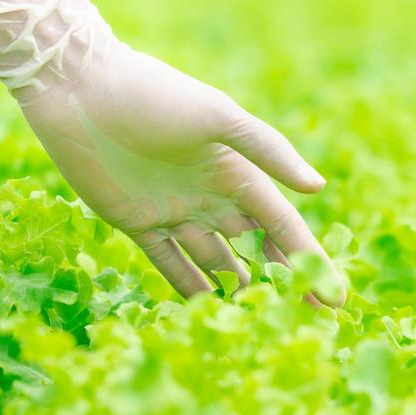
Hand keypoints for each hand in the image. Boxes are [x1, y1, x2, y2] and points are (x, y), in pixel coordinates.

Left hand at [0, 0, 341, 303]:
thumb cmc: (155, 95)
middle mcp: (211, 194)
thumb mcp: (218, 117)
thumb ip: (267, 150)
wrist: (81, 89)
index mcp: (236, 170)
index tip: (334, 296)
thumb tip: (318, 187)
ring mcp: (175, 210)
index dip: (309, 260)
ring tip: (261, 325)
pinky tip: (209, 312)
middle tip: (308, 320)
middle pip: (255, 248)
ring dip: (239, 289)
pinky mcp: (136, 222)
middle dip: (283, 281)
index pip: (282, 225)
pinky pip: (169, 263)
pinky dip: (190, 287)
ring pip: (216, 261)